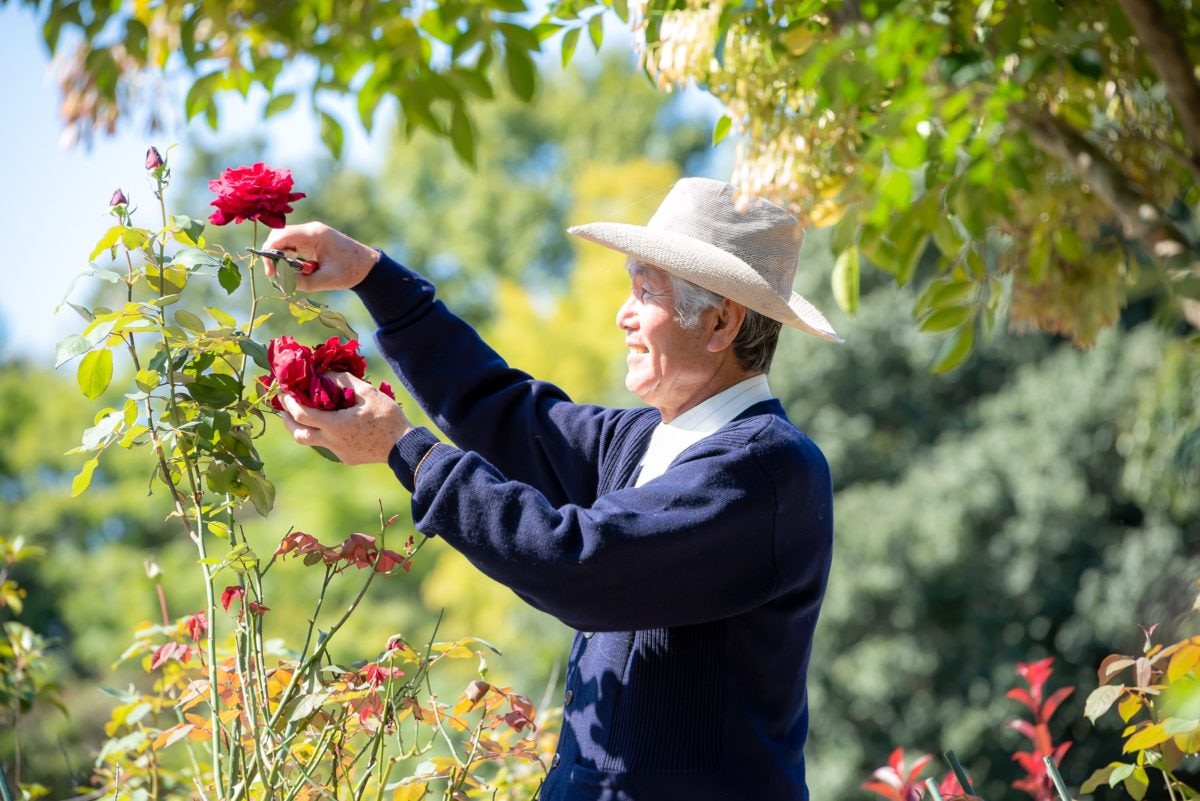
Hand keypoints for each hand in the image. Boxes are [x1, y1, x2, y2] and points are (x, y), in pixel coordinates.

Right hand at [260, 222, 380, 291]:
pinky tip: (295, 272)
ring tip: (286, 277)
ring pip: (285, 242)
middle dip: (273, 256)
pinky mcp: (312, 242)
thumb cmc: (351, 271)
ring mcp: (311, 235)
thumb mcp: (326, 280)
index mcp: (314, 234)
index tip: (271, 272)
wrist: (368, 266)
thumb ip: (303, 282)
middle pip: (280, 237)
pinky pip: (293, 247)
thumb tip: (282, 282)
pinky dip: (290, 259)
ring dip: (282, 258)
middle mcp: (310, 231)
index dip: (270, 252)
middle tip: (275, 276)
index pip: (281, 236)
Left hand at [278, 373, 412, 464]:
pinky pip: (328, 445)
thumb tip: (324, 375)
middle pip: (299, 434)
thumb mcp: (368, 392)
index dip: (290, 402)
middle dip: (288, 420)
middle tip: (284, 408)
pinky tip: (332, 424)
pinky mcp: (346, 458)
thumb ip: (343, 381)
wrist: (403, 446)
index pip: (302, 414)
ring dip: (303, 428)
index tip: (285, 392)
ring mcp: (339, 452)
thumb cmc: (387, 417)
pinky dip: (324, 433)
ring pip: (311, 442)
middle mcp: (332, 441)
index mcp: (335, 425)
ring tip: (303, 416)